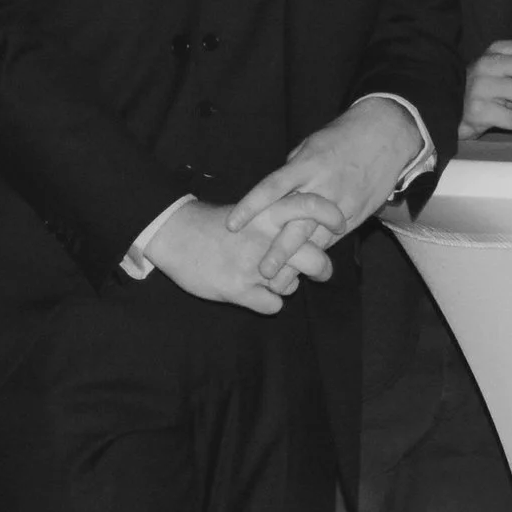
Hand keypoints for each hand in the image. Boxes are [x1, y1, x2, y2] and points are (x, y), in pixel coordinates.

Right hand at [144, 197, 340, 312]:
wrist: (173, 235)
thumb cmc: (214, 224)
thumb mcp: (249, 210)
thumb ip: (278, 219)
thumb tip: (310, 230)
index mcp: (266, 214)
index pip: (309, 206)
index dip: (329, 214)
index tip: (338, 223)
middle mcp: (263, 239)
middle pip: (314, 258)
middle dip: (321, 270)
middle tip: (319, 271)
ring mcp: (251, 266)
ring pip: (293, 286)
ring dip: (288, 285)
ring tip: (271, 279)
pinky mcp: (238, 289)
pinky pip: (273, 306)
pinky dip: (267, 302)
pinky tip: (253, 292)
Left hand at [229, 98, 424, 276]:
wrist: (385, 135)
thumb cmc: (340, 138)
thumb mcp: (309, 146)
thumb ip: (290, 172)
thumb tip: (272, 195)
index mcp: (305, 165)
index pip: (272, 187)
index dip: (251, 206)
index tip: (232, 224)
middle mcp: (323, 186)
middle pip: (297, 223)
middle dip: (279, 250)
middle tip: (262, 271)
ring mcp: (342, 202)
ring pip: (317, 238)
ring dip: (299, 262)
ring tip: (281, 283)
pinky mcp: (357, 213)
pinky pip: (335, 237)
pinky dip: (319, 253)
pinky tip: (306, 270)